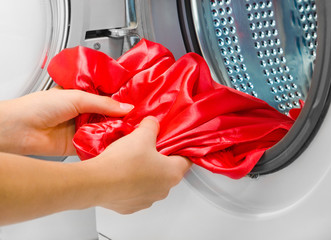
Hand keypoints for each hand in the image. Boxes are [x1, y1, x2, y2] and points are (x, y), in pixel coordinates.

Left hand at [0, 87, 133, 155]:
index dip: (123, 99)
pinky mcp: (82, 144)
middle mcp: (85, 112)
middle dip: (123, 116)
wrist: (20, 130)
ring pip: (107, 129)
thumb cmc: (40, 106)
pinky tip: (120, 142)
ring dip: (117, 130)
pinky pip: (99, 144)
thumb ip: (104, 103)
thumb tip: (127, 107)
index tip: (140, 102)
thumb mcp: (77, 97)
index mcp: (84, 96)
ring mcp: (84, 128)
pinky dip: (108, 144)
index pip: (108, 97)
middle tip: (141, 117)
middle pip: (110, 114)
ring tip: (134, 129)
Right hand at [85, 116, 191, 213]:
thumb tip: (153, 123)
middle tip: (148, 147)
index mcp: (172, 173)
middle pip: (167, 171)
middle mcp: (163, 190)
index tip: (173, 143)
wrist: (96, 182)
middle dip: (159, 159)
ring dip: (145, 172)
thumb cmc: (124, 161)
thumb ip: (152, 126)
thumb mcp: (142, 135)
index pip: (186, 160)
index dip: (180, 149)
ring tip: (131, 160)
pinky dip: (131, 184)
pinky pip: (135, 192)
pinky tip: (121, 173)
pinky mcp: (130, 207)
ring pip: (150, 183)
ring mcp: (146, 201)